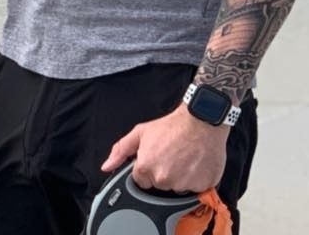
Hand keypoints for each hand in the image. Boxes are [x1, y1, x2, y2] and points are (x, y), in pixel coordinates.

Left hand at [101, 106, 227, 193]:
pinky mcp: (202, 186)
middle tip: (171, 155)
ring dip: (180, 177)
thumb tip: (107, 166)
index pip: (142, 181)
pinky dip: (196, 179)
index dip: (148, 169)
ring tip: (184, 157)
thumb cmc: (171, 126)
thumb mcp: (141, 132)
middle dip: (164, 173)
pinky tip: (195, 163)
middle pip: (160, 186)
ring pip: (178, 188)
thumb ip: (121, 150)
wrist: (200, 120)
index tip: (157, 158)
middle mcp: (163, 179)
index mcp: (145, 168)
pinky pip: (196, 190)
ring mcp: (183, 185)